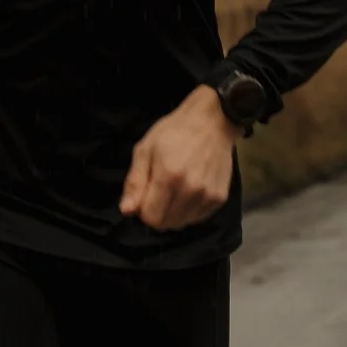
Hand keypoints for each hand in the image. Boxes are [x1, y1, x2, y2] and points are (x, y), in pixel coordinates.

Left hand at [121, 83, 240, 230]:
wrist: (213, 121)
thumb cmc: (174, 132)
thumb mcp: (145, 149)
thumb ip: (135, 182)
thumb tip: (127, 211)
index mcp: (168, 177)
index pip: (151, 218)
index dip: (143, 210)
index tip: (146, 194)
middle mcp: (190, 190)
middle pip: (166, 224)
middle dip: (158, 213)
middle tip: (160, 190)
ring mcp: (208, 196)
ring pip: (182, 224)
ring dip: (174, 213)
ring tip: (176, 189)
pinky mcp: (220, 199)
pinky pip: (197, 219)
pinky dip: (189, 211)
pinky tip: (189, 191)